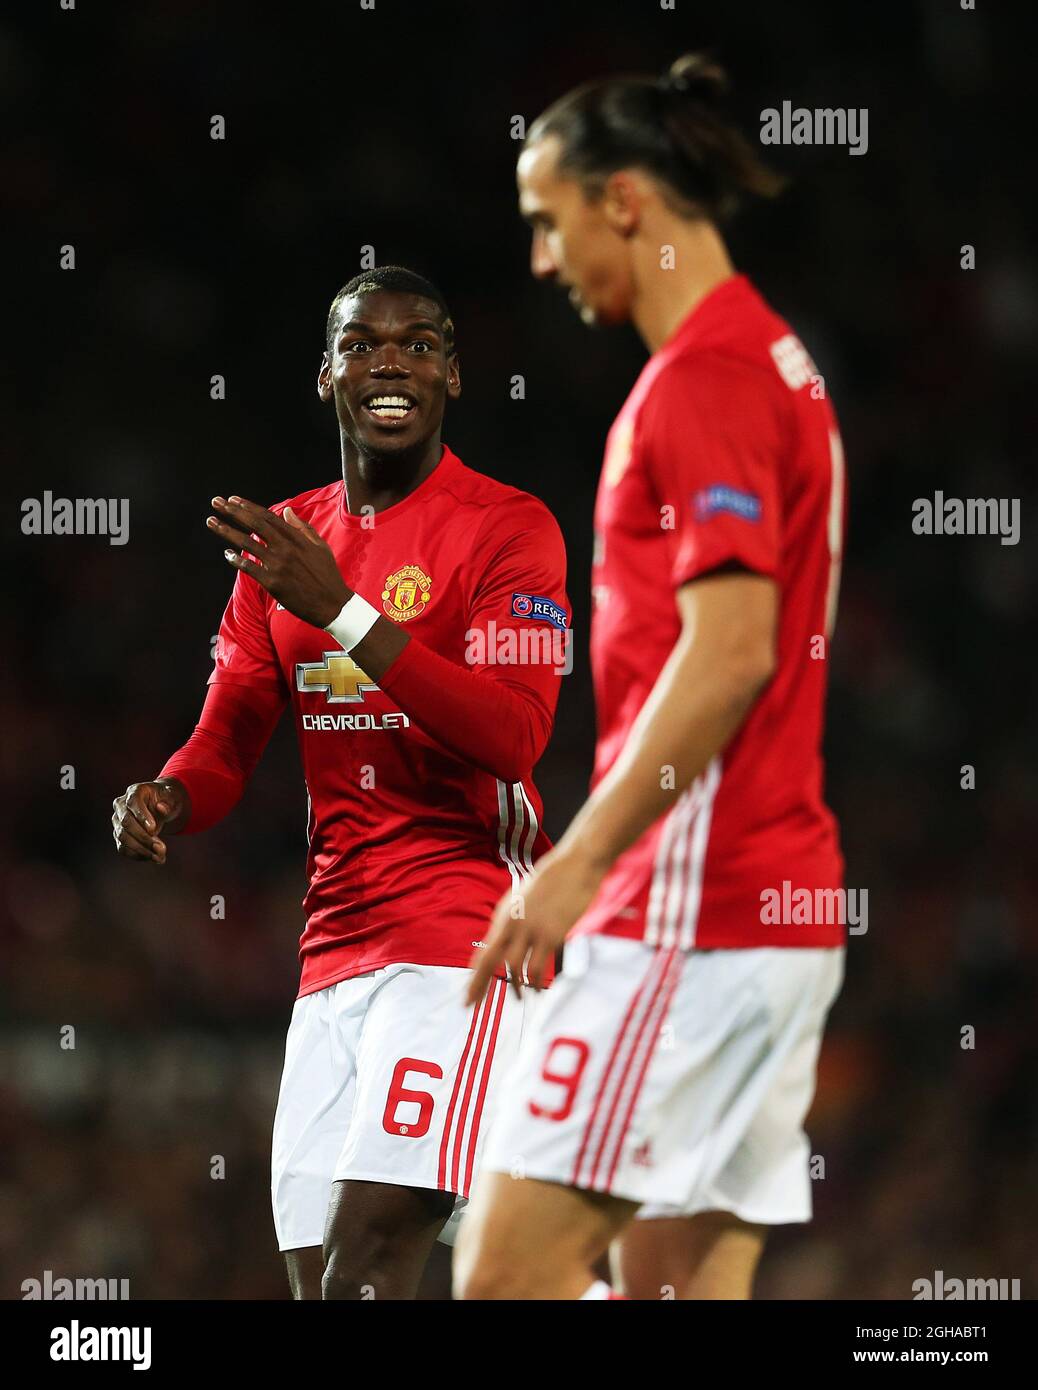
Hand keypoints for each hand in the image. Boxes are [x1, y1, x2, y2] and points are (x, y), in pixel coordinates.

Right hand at [112, 779, 187, 863]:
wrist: (160, 805)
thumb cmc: (166, 799)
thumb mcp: (172, 797)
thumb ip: (168, 802)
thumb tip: (161, 808)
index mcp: (134, 792)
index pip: (132, 803)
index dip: (141, 816)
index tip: (154, 829)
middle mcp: (121, 806)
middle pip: (126, 823)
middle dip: (143, 837)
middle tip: (161, 847)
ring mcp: (118, 822)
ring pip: (123, 838)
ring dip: (141, 849)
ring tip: (159, 857)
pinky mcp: (119, 836)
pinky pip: (123, 848)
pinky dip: (138, 855)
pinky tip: (153, 858)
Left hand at [207, 496, 350, 628]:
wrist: (333, 604)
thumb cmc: (328, 576)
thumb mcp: (320, 546)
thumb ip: (303, 528)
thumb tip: (287, 511)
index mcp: (297, 538)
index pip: (268, 517)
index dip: (248, 507)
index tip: (233, 500)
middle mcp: (285, 548)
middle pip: (254, 525)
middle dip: (232, 512)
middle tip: (216, 502)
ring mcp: (278, 565)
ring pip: (247, 543)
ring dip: (226, 531)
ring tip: (211, 522)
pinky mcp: (273, 583)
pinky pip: (249, 568)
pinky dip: (236, 560)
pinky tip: (227, 554)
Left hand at [467, 844, 607, 1003]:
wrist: (576, 864)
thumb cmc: (555, 879)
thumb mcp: (525, 898)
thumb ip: (514, 920)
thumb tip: (507, 942)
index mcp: (504, 915)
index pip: (483, 951)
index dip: (474, 976)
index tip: (467, 996)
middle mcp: (512, 923)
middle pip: (490, 961)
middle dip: (478, 986)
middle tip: (470, 1005)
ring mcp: (531, 930)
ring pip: (516, 968)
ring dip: (516, 987)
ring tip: (519, 997)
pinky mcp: (551, 935)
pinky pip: (538, 967)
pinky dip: (536, 982)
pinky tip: (537, 989)